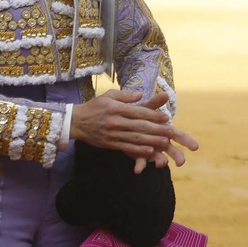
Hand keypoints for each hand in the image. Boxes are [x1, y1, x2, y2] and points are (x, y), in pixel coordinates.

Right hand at [72, 90, 192, 163]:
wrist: (76, 122)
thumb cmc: (95, 106)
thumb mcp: (108, 95)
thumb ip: (125, 95)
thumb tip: (140, 94)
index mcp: (116, 108)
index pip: (137, 112)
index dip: (152, 115)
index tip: (165, 117)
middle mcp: (115, 121)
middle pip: (139, 126)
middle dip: (156, 129)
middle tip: (171, 132)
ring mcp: (112, 134)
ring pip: (135, 138)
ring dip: (151, 141)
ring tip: (166, 143)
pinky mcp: (110, 144)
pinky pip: (126, 147)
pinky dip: (139, 150)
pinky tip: (150, 151)